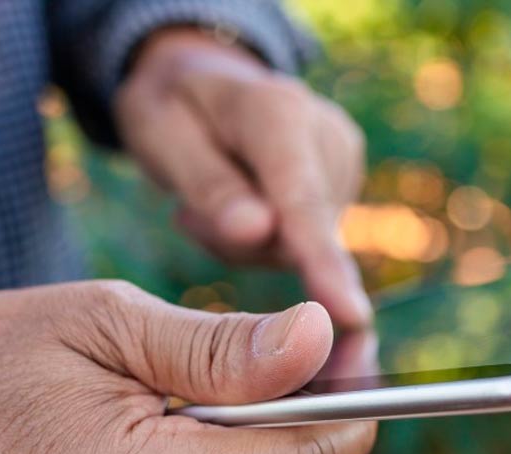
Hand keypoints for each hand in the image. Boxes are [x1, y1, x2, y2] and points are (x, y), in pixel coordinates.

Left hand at [115, 28, 371, 327]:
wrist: (200, 83)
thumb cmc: (173, 110)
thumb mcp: (161, 137)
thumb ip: (209, 185)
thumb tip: (259, 232)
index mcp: (276, 110)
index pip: (302, 200)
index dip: (323, 260)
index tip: (349, 314)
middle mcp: (327, 133)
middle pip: (296, 236)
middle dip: (237, 244)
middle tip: (187, 211)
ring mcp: (343, 161)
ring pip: (296, 249)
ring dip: (246, 244)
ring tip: (209, 200)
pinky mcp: (344, 187)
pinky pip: (300, 247)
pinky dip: (262, 242)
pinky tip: (242, 209)